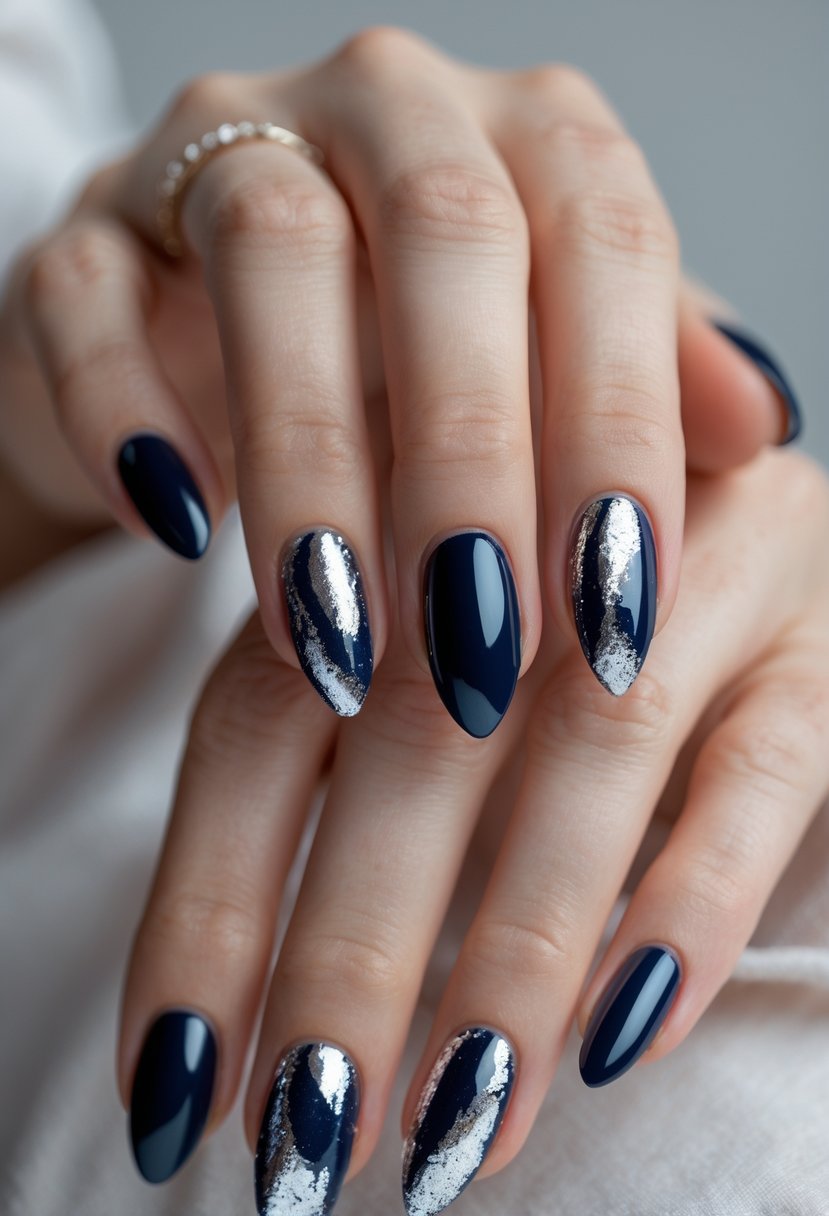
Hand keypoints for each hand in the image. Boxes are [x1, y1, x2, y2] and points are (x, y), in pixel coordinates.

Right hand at [0, 28, 798, 720]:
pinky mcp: (86, 235)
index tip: (619, 612)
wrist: (213, 335)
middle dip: (471, 460)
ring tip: (334, 635)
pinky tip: (175, 529)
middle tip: (481, 650)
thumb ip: (652, 378)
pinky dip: (126, 415)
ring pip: (272, 256)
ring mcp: (221, 150)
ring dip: (311, 460)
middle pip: (448, 238)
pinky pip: (87, 299)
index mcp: (523, 135)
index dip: (619, 428)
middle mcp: (385, 110)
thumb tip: (766, 428)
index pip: (606, 246)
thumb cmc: (410, 363)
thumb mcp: (549, 369)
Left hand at [118, 439, 828, 1212]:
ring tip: (459, 1124)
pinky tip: (624, 1031)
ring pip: (593, 748)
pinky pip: (765, 764)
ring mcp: (691, 568)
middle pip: (412, 731)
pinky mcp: (814, 639)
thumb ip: (337, 777)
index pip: (258, 712)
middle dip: (351, 951)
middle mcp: (531, 526)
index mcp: (393, 523)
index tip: (173, 1077)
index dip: (205, 899)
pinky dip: (691, 899)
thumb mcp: (423, 672)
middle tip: (307, 1135)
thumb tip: (219, 1027)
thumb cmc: (543, 618)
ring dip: (517, 949)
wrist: (709, 500)